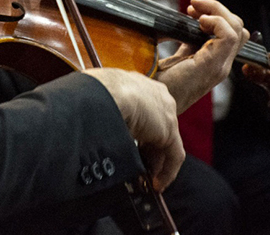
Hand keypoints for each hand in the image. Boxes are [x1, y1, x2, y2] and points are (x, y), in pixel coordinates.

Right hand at [83, 68, 184, 190]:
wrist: (106, 90)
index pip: (146, 112)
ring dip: (157, 163)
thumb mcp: (102, 100)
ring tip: (146, 179)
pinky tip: (157, 184)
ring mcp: (166, 112)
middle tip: (140, 167)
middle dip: (149, 150)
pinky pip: (174, 155)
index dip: (141, 132)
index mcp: (140, 85)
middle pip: (158, 128)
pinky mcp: (170, 129)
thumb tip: (95, 125)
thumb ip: (106, 112)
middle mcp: (157, 95)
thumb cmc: (96, 91)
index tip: (132, 145)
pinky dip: (168, 172)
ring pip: (166, 143)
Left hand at [153, 0, 248, 113]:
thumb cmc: (154, 83)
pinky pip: (229, 35)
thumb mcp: (174, 58)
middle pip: (238, 28)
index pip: (230, 34)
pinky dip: (217, 21)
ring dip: (217, 11)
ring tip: (195, 9)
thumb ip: (185, 43)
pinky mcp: (213, 65)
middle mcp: (220, 64)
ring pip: (237, 29)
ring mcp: (219, 66)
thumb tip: (182, 22)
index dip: (214, 15)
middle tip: (193, 5)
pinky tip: (199, 21)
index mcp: (212, 62)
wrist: (146, 100)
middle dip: (217, 9)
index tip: (191, 9)